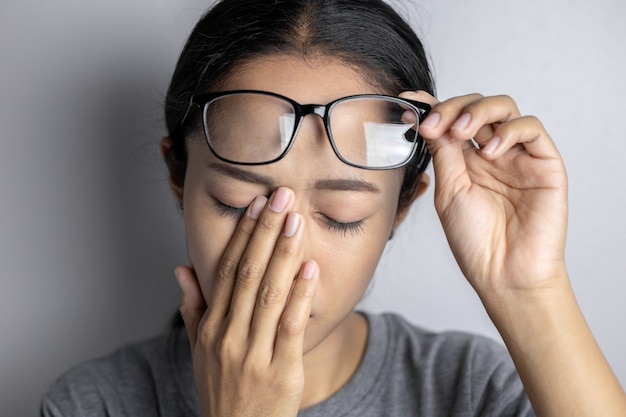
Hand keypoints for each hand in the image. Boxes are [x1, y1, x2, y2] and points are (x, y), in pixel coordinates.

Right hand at [175, 188, 318, 416]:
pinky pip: (292, 327)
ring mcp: (255, 353)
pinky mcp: (282, 371)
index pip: (228, 270)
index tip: (256, 206)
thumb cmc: (222, 389)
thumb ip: (193, 307)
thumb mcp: (199, 350)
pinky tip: (310, 268)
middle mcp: (230, 336)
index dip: (243, 236)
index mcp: (212, 327)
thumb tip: (182, 269)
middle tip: (280, 198)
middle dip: (266, 232)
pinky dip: (301, 296)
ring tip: (296, 220)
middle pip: (249, 274)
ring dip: (284, 254)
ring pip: (270, 294)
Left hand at [403, 92, 567, 297]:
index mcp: (465, 161)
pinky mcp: (544, 163)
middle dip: (452, 108)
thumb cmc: (475, 241)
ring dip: (478, 111)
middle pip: (475, 107)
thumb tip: (429, 120)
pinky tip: (490, 152)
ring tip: (461, 131)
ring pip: (504, 108)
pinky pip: (530, 128)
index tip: (408, 103)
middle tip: (435, 125)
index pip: (451, 121)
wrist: (504, 273)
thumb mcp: (449, 191)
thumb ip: (444, 153)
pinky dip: (509, 131)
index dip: (432, 107)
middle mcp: (491, 154)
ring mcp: (518, 156)